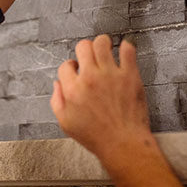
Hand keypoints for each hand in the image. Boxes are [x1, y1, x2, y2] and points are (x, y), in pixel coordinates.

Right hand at [50, 35, 151, 164]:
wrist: (123, 144)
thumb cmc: (97, 136)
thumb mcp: (66, 123)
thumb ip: (57, 101)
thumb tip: (57, 84)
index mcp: (73, 90)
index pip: (65, 65)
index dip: (70, 66)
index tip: (77, 69)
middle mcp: (90, 78)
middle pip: (83, 46)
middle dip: (84, 50)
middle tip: (90, 57)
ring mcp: (110, 74)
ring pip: (102, 42)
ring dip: (102, 43)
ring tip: (105, 50)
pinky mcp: (129, 75)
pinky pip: (127, 50)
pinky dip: (126, 47)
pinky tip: (124, 52)